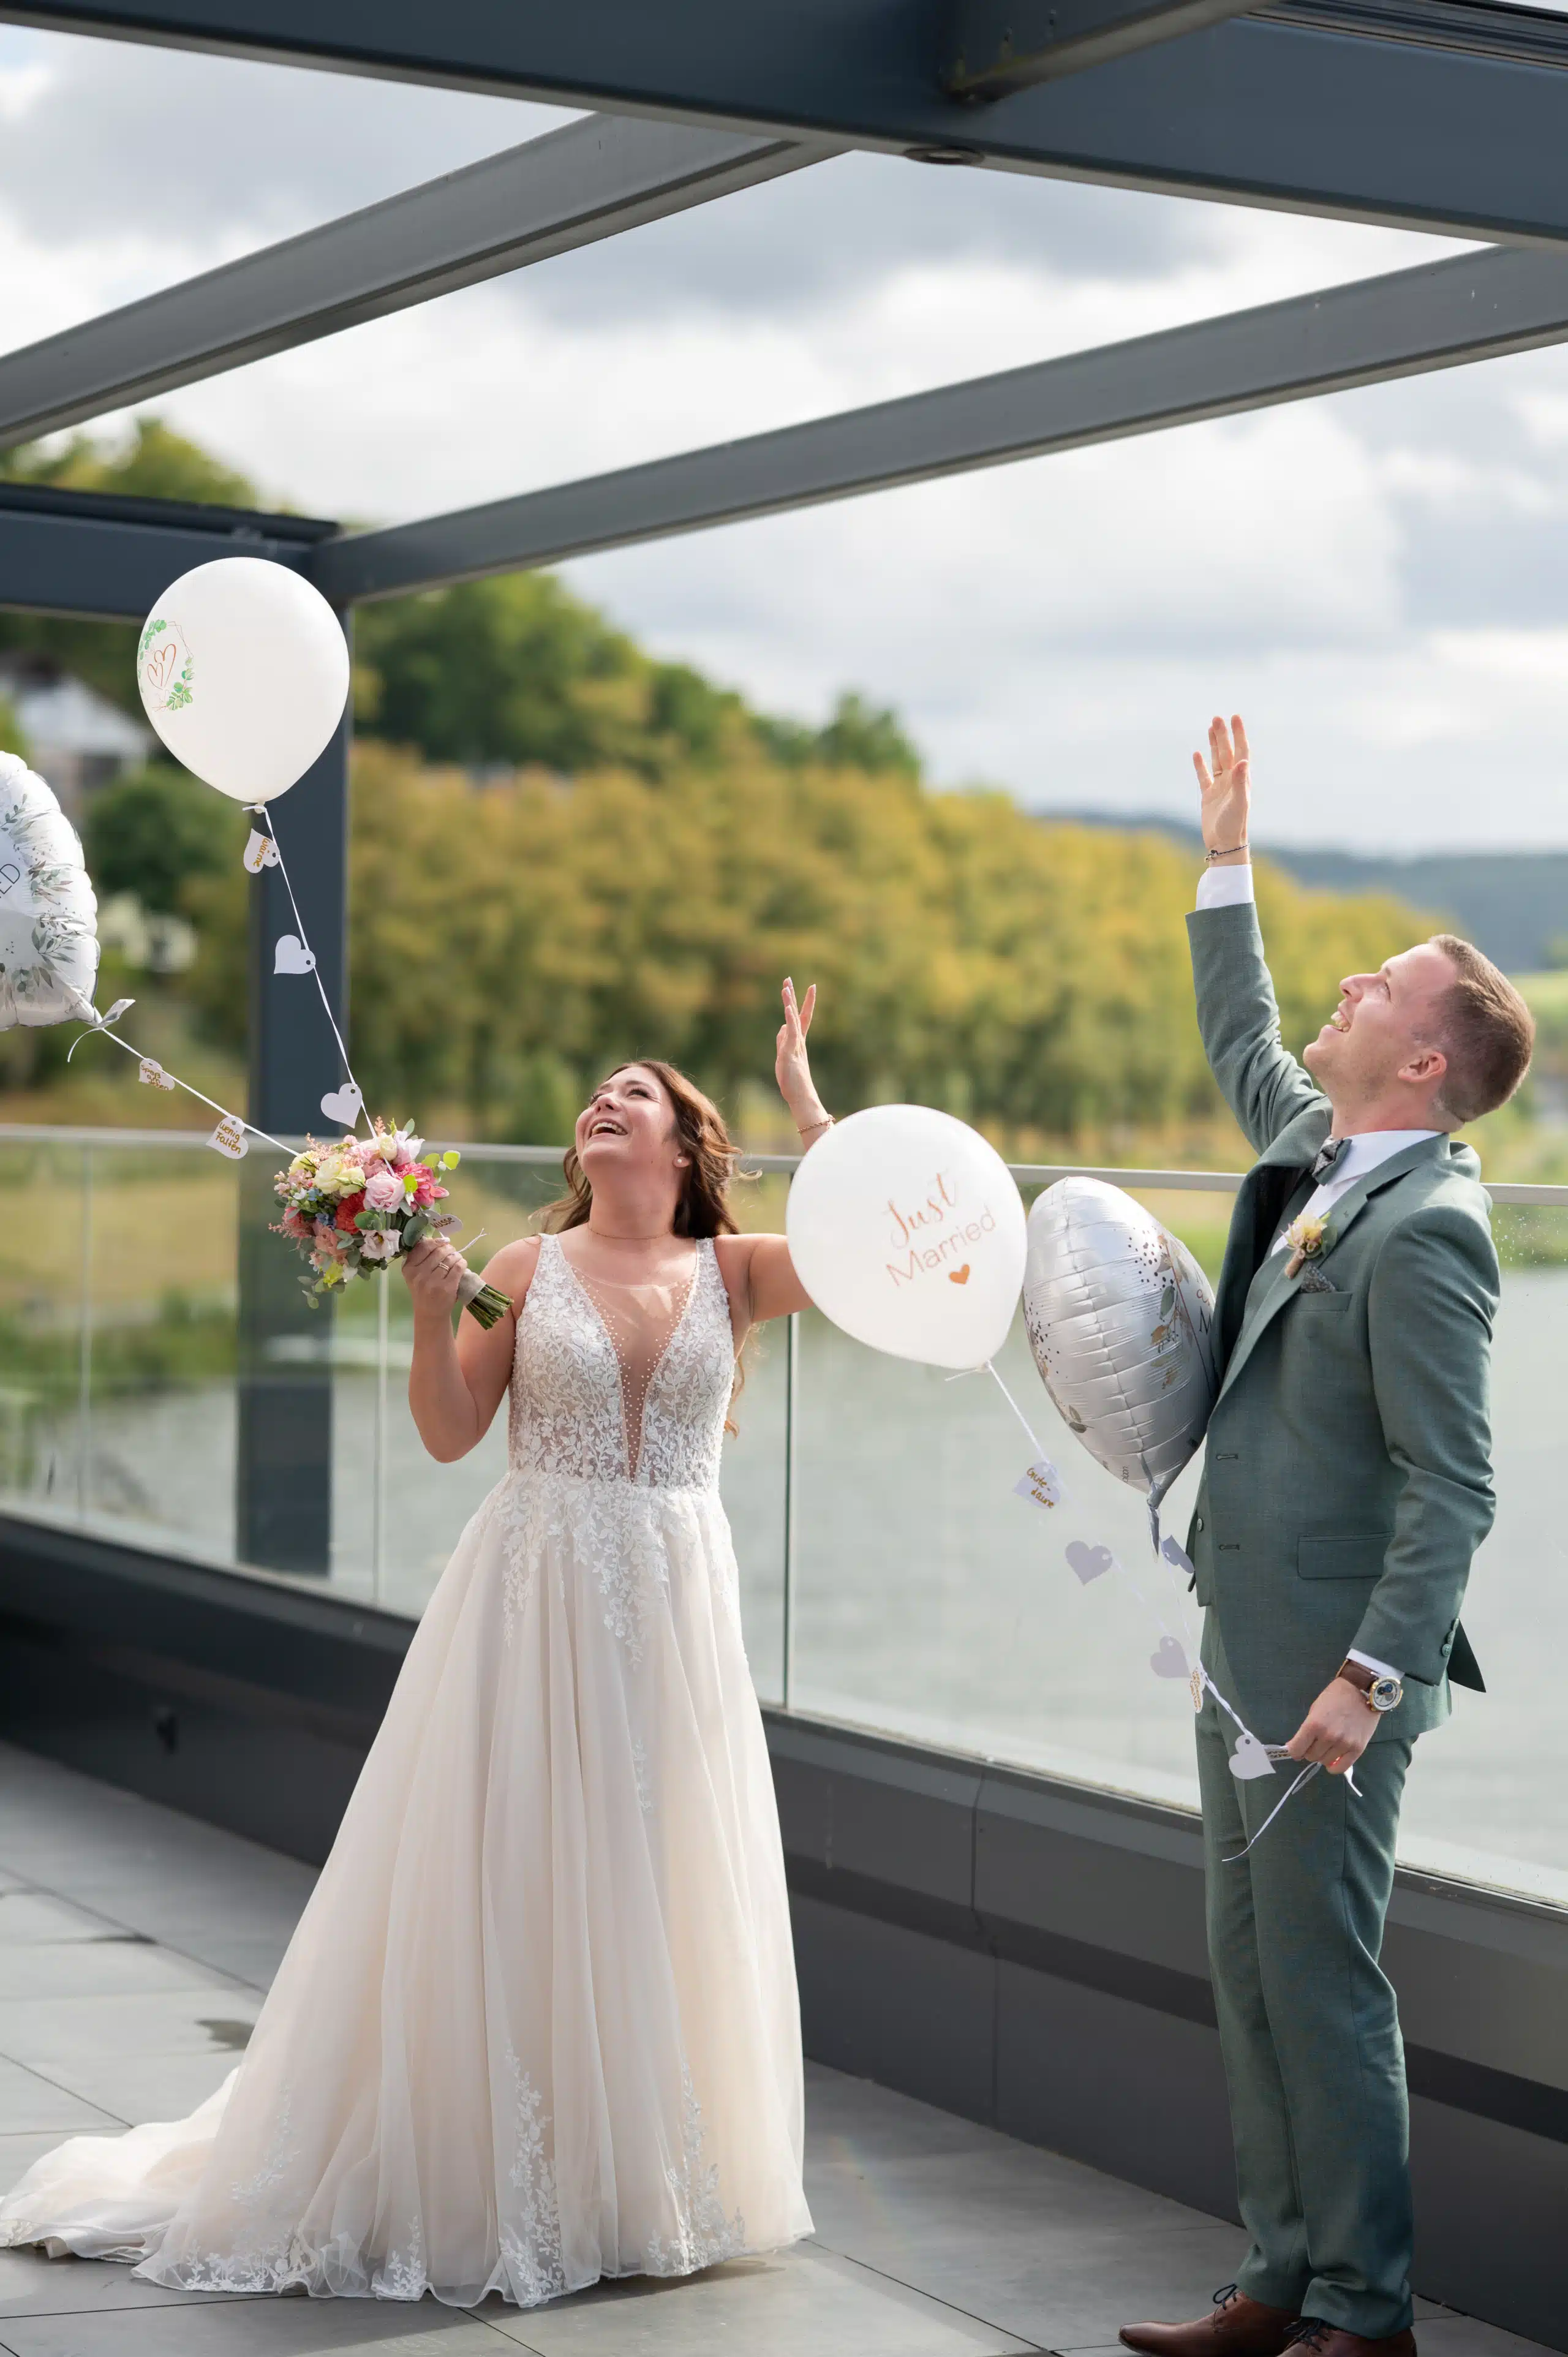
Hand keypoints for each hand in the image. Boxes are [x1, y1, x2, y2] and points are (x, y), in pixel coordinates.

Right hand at [402, 1236, 466, 1314]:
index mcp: (409, 1269)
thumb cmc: (423, 1291)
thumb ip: (420, 1258)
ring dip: (456, 1256)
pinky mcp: (447, 1288)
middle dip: (448, 1248)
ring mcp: (433, 1282)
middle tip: (451, 1251)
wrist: (429, 1313)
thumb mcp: (414, 1275)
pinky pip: (458, 1267)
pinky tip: (461, 1265)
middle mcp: (419, 1275)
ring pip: (450, 1258)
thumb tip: (436, 1239)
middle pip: (439, 1252)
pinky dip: (462, 1263)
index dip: (436, 1241)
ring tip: (457, 1258)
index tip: (443, 1242)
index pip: (424, 1247)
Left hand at [776, 977, 825, 1129]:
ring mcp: (796, 1046)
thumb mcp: (784, 1056)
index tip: (808, 986)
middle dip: (792, 996)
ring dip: (789, 1003)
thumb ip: (783, 1041)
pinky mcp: (791, 1053)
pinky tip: (788, 1009)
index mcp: (798, 1041)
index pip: (801, 1017)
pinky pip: (792, 1033)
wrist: (801, 1096)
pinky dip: (790, 1020)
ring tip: (786, 987)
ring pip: (793, 1020)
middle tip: (788, 979)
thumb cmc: (793, 1080)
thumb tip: (781, 1027)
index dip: (803, 1002)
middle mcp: (798, 1040)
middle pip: (797, 1013)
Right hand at [1193, 713, 1250, 863]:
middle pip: (1227, 752)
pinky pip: (1204, 776)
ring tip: (1210, 728)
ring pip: (1216, 760)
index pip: (1240, 751)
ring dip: (1214, 744)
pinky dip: (1201, 765)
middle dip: (1223, 735)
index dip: (1238, 734)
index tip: (1235, 717)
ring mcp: (1220, 787)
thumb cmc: (1234, 824)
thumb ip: (1240, 781)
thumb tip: (1242, 761)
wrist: (1224, 843)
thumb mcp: (1238, 802)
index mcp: (1241, 779)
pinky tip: (1197, 753)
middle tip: (1217, 718)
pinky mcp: (1208, 796)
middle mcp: (1231, 780)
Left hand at [1284, 1676, 1374, 1774]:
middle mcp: (1328, 1736)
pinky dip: (1334, 1766)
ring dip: (1323, 1756)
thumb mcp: (1314, 1709)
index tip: (1296, 1748)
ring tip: (1328, 1745)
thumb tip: (1298, 1747)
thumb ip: (1307, 1730)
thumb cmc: (1334, 1698)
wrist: (1360, 1691)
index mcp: (1314, 1724)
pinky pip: (1341, 1768)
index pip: (1296, 1750)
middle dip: (1309, 1751)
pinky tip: (1334, 1758)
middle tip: (1315, 1742)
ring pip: (1324, 1762)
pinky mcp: (1357, 1749)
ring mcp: (1344, 1744)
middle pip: (1310, 1756)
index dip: (1294, 1750)